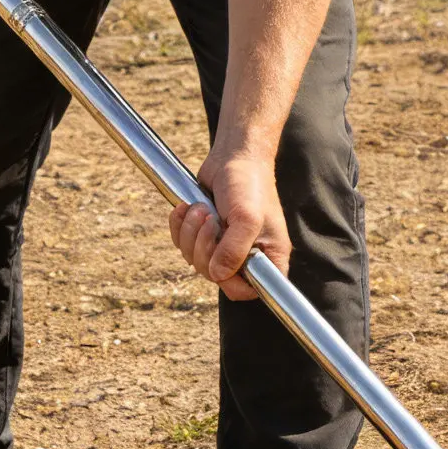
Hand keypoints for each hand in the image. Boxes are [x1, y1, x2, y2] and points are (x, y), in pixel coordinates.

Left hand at [168, 151, 288, 301]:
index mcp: (267, 257)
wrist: (233, 157)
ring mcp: (224, 246)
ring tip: (201, 208)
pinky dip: (179, 226)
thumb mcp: (247, 217)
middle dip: (204, 247)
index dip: (230, 282)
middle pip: (214, 276)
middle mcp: (246, 256)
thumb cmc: (249, 184)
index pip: (248, 291)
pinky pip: (182, 245)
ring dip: (190, 233)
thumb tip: (217, 275)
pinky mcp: (205, 234)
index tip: (221, 259)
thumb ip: (234, 250)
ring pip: (195, 261)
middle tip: (209, 219)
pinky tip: (186, 208)